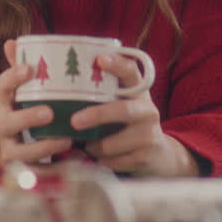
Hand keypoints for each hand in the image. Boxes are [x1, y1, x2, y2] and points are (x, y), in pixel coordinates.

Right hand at [0, 39, 72, 165]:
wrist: (28, 151)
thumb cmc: (32, 112)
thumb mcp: (30, 91)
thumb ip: (25, 68)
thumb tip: (12, 42)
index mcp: (7, 103)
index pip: (2, 87)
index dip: (12, 77)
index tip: (28, 69)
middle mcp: (4, 127)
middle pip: (7, 123)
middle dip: (26, 118)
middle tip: (48, 112)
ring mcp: (11, 150)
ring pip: (19, 152)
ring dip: (41, 147)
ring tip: (65, 141)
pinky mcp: (24, 170)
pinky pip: (37, 172)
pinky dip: (55, 169)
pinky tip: (75, 161)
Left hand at [70, 53, 200, 176]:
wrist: (159, 155)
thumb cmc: (129, 125)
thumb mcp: (123, 105)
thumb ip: (104, 94)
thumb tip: (62, 88)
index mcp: (139, 92)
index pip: (131, 72)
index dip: (117, 64)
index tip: (99, 59)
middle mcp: (147, 110)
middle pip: (123, 110)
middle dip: (97, 115)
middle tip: (75, 121)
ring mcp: (149, 134)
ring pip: (112, 143)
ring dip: (95, 146)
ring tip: (89, 145)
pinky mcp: (147, 156)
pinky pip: (115, 161)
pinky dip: (103, 160)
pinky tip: (102, 158)